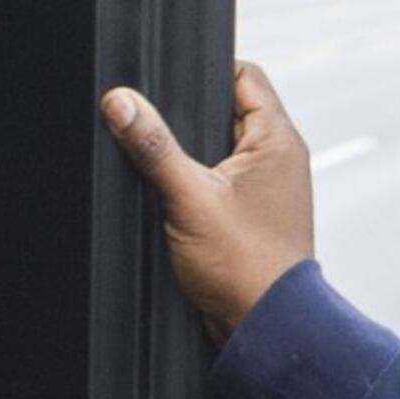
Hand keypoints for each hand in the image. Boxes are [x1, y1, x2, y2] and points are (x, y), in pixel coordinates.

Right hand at [103, 60, 314, 344]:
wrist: (261, 328)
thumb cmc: (244, 267)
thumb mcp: (189, 198)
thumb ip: (154, 147)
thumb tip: (121, 102)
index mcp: (278, 139)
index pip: (245, 75)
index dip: (206, 70)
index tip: (168, 80)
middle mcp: (279, 158)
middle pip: (227, 109)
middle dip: (189, 116)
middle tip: (157, 125)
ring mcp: (267, 187)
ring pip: (219, 148)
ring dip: (191, 154)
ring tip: (167, 166)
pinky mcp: (251, 213)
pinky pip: (219, 180)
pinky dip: (196, 183)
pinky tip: (173, 197)